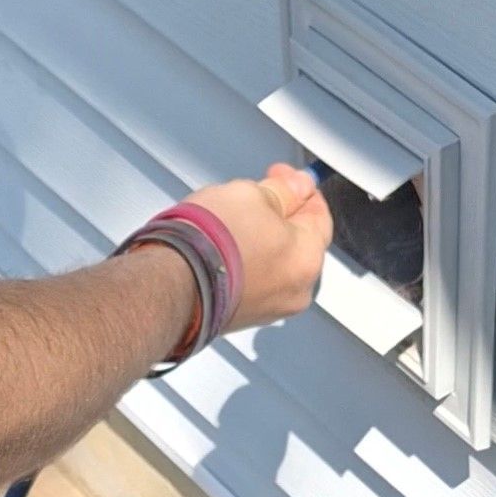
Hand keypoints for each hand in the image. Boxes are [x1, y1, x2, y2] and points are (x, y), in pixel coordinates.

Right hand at [184, 163, 332, 329]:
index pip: (321, 218)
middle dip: (281, 217)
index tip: (287, 178)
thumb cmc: (212, 242)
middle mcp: (296, 291)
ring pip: (276, 265)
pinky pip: (255, 283)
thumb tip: (297, 187)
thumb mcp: (252, 195)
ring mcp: (271, 309)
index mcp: (308, 260)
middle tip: (257, 197)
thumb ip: (283, 191)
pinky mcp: (245, 317)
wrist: (174, 283)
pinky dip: (246, 264)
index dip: (302, 191)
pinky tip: (224, 249)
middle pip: (298, 244)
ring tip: (231, 223)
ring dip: (261, 241)